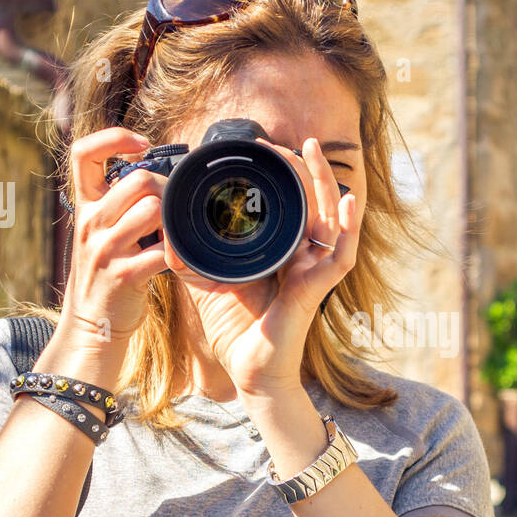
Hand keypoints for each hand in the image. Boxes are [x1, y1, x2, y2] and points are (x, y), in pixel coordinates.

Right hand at [58, 127, 171, 346]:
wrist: (93, 324)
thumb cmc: (108, 271)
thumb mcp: (102, 230)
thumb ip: (120, 201)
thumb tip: (159, 171)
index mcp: (86, 206)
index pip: (83, 152)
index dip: (113, 137)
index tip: (140, 145)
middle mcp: (91, 223)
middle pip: (139, 179)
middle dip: (167, 189)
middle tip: (175, 208)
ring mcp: (106, 249)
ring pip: (153, 210)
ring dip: (174, 220)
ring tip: (174, 235)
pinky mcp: (125, 275)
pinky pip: (163, 251)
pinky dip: (179, 254)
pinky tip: (178, 260)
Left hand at [163, 136, 362, 396]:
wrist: (249, 373)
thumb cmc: (237, 332)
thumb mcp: (209, 283)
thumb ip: (192, 257)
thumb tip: (167, 231)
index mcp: (281, 254)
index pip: (290, 208)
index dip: (283, 179)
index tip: (265, 152)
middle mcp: (303, 259)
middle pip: (315, 205)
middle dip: (305, 170)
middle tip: (291, 143)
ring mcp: (314, 273)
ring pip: (332, 219)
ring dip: (326, 184)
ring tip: (314, 152)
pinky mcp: (318, 290)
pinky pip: (341, 254)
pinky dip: (349, 227)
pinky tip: (348, 202)